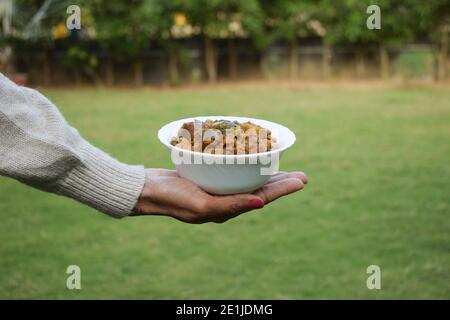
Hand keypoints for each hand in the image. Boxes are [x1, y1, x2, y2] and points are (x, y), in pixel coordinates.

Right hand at [132, 169, 307, 223]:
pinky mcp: (208, 179)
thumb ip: (231, 206)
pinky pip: (233, 172)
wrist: (148, 190)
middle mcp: (225, 200)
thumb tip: (261, 204)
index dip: (283, 189)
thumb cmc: (173, 199)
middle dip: (281, 182)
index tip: (301, 180)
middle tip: (301, 175)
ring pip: (248, 180)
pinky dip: (245, 165)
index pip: (261, 198)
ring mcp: (217, 190)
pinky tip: (250, 158)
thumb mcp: (203, 205)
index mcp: (227, 209)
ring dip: (266, 173)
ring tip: (284, 168)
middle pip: (259, 190)